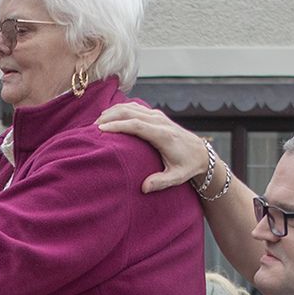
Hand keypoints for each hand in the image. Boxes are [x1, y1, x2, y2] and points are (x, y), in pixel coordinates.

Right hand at [96, 102, 210, 194]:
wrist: (201, 153)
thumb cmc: (187, 167)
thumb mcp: (177, 177)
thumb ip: (161, 182)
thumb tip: (144, 188)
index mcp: (164, 135)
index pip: (137, 125)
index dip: (118, 125)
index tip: (101, 130)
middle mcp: (160, 122)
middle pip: (131, 112)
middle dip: (110, 116)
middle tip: (92, 127)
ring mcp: (158, 116)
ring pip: (131, 107)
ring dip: (113, 112)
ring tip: (96, 123)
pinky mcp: (156, 115)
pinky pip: (134, 107)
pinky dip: (120, 110)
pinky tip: (108, 117)